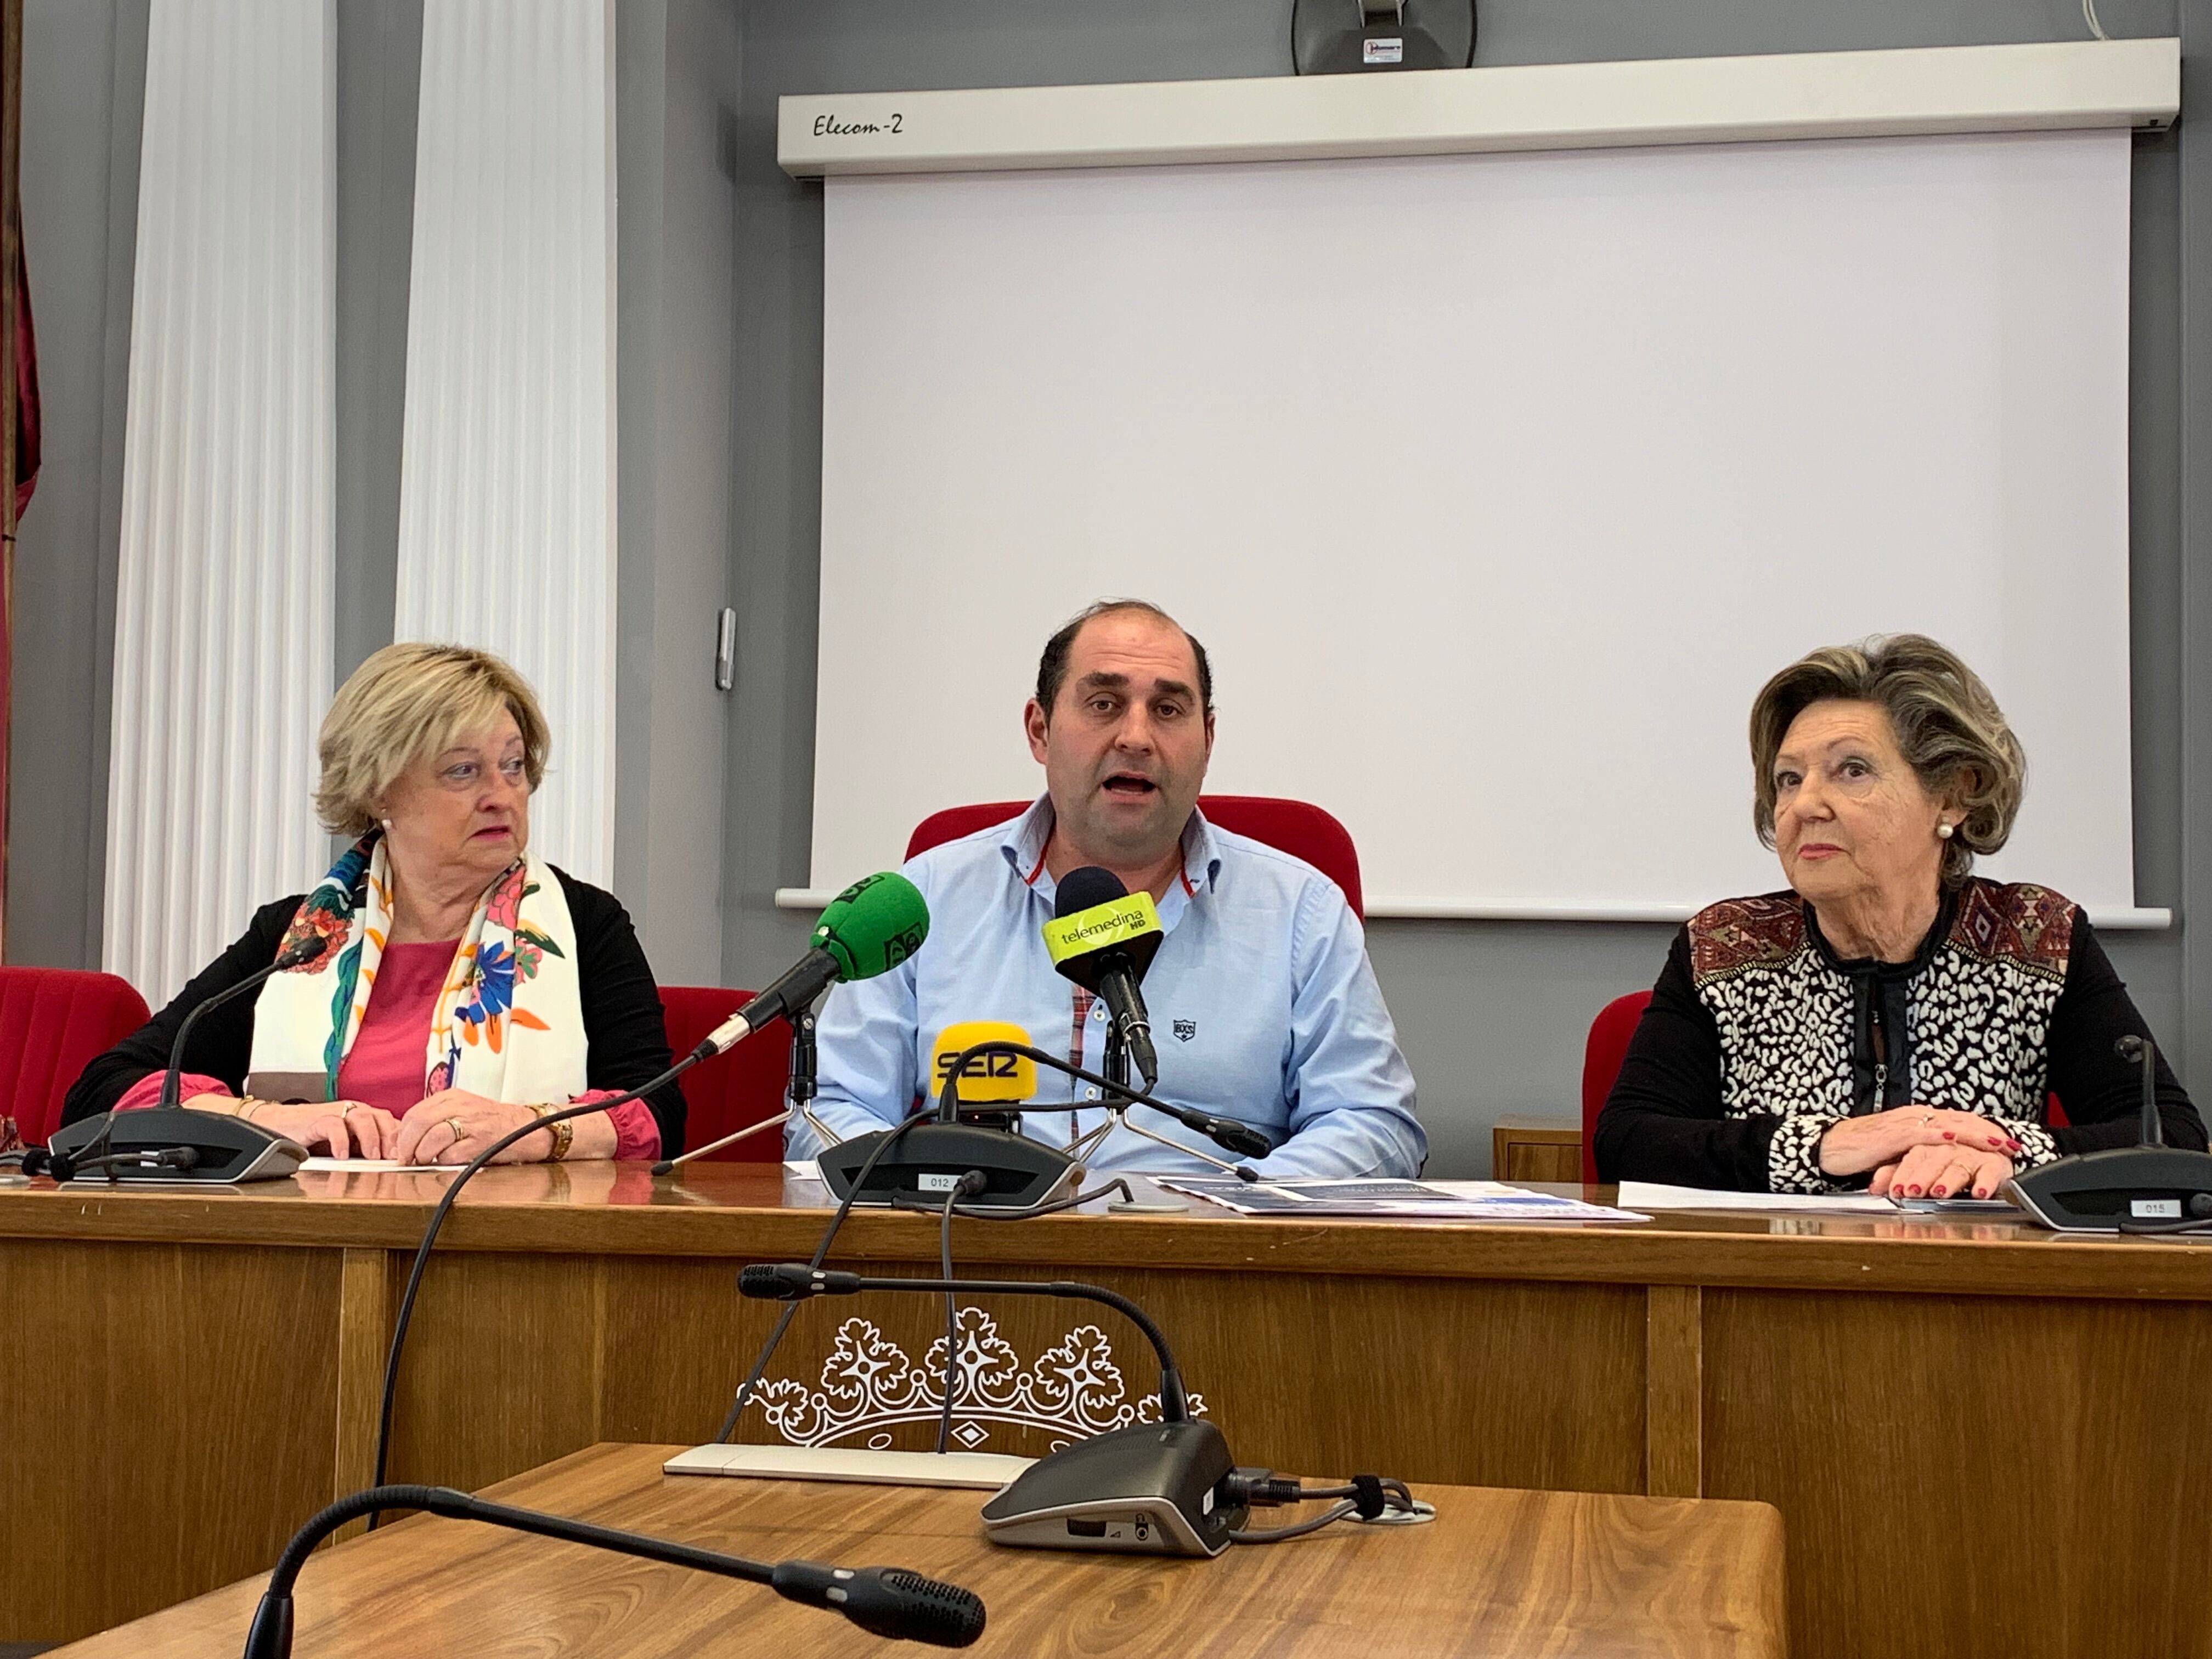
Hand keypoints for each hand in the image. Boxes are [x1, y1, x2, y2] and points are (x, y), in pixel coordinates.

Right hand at [216, 1098, 401, 1159]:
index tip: (411, 1159)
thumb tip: (395, 1168)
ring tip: (373, 1157)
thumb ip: (369, 1151)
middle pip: (382, 1117)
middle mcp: (355, 1113)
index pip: (393, 1124)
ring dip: (371, 1137)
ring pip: (362, 1117)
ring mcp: (337, 1113)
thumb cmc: (318, 1138)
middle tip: (396, 1158)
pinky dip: (340, 1139)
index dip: (404, 1140)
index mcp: (367, 1119)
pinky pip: (333, 1124)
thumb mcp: (350, 1146)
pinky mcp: (317, 1119)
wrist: (282, 1126)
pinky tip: (342, 1154)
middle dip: (392, 1138)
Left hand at [394, 1090, 545, 1165]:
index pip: (415, 1113)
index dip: (402, 1135)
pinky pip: (450, 1155)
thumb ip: (435, 1120)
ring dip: (423, 1155)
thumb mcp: (462, 1111)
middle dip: (407, 1146)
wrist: (527, 1128)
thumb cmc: (491, 1123)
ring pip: (431, 1139)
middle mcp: (460, 1106)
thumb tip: (403, 1141)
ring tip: (427, 1162)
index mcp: (452, 1097)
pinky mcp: (480, 1141)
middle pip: (419, 1123)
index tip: (400, 1150)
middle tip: (407, 1160)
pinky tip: (450, 1161)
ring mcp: (471, 1123)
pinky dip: (444, 1162)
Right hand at [1818, 1107, 2020, 1177]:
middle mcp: (1917, 1117)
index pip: (1959, 1122)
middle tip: (2012, 1144)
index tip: (2006, 1143)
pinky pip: (1924, 1133)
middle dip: (1989, 1132)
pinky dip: (1943, 1135)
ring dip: (1975, 1134)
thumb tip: (1940, 1166)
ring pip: (1949, 1124)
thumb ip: (1920, 1155)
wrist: (1830, 1147)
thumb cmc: (1860, 1151)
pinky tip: (1957, 1139)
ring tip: (1996, 1143)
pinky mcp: (1894, 1133)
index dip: (1984, 1131)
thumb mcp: (1898, 1154)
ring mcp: (1907, 1123)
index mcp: (1918, 1121)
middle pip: (1962, 1120)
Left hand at [1872, 1142, 2015, 1200]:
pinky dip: (1984, 1182)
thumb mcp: (1918, 1164)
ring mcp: (1972, 1155)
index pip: (1912, 1157)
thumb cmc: (1947, 1159)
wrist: (1987, 1148)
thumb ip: (1896, 1173)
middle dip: (1922, 1177)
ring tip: (1939, 1191)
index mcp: (1928, 1145)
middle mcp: (1949, 1149)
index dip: (1903, 1174)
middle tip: (1913, 1192)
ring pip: (1958, 1167)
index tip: (1895, 1190)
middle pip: (1933, 1160)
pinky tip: (1979, 1192)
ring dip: (1947, 1180)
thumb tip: (1874, 1187)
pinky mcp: (1994, 1164)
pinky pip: (1990, 1173)